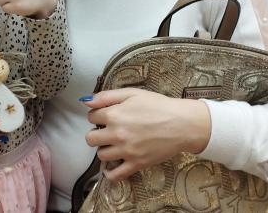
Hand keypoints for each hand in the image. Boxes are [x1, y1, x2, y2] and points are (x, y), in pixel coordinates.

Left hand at [81, 88, 210, 180]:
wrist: (182, 123)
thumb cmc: (158, 105)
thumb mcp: (132, 93)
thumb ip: (106, 96)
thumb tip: (85, 101)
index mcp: (114, 114)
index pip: (91, 117)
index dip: (97, 114)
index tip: (105, 115)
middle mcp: (117, 134)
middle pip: (91, 138)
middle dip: (96, 133)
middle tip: (107, 130)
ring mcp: (126, 151)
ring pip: (101, 155)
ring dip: (105, 149)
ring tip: (115, 143)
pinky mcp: (136, 164)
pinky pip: (116, 175)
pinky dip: (110, 173)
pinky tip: (112, 166)